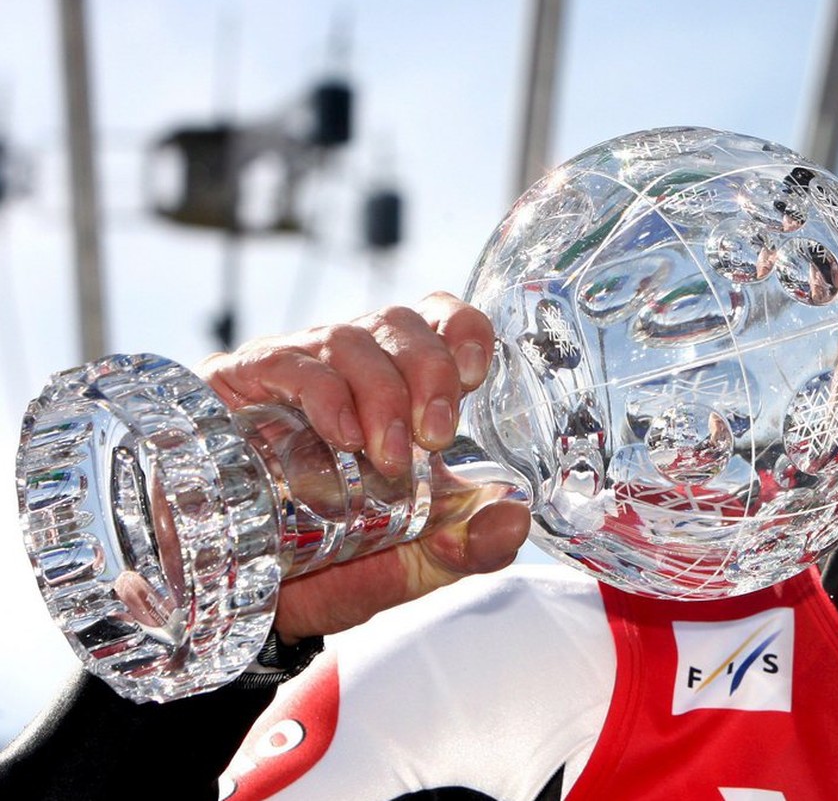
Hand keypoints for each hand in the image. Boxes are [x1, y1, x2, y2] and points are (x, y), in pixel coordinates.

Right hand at [197, 292, 529, 639]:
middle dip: (429, 371)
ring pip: (349, 338)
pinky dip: (323, 395)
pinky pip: (286, 364)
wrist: (247, 605)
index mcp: (400, 392)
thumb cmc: (334, 566)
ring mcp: (292, 373)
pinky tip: (340, 436)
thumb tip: (514, 521)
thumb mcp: (413, 562)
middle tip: (435, 437)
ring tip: (387, 458)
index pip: (437, 320)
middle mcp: (349, 371)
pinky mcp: (236, 389)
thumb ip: (469, 546)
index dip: (462, 329)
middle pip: (399, 322)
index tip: (476, 373)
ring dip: (381, 394)